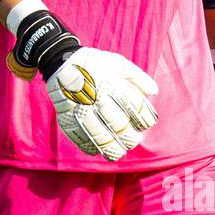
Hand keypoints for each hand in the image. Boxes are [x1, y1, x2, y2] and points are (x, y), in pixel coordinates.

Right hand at [46, 47, 158, 161]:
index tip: (147, 124)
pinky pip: (79, 137)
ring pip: (99, 136)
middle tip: (134, 140)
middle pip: (118, 125)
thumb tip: (154, 92)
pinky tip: (98, 150)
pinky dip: (90, 146)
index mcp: (111, 83)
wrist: (60, 62)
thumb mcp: (117, 63)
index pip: (135, 107)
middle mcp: (96, 97)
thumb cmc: (95, 64)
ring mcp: (80, 108)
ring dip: (112, 148)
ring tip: (119, 152)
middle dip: (130, 137)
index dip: (145, 119)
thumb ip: (137, 77)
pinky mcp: (66, 117)